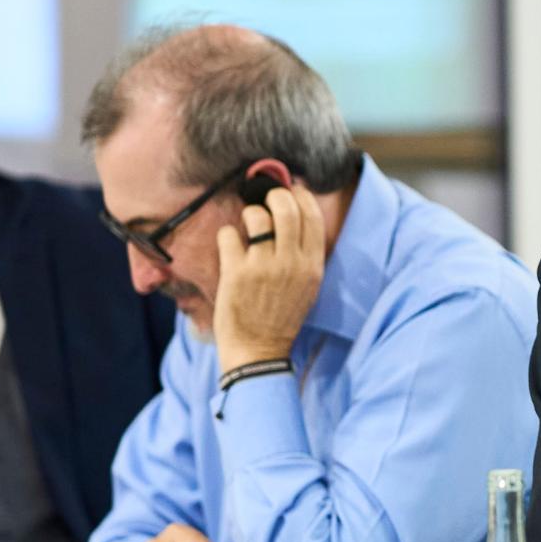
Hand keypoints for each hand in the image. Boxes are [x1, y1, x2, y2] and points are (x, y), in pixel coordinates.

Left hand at [214, 186, 325, 372]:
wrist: (259, 350)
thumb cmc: (282, 317)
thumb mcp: (307, 287)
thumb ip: (305, 254)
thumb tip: (298, 215)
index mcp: (311, 266)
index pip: (312, 217)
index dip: (300, 196)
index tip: (291, 192)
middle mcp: (290, 263)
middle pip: (285, 207)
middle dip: (273, 196)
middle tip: (265, 201)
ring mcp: (262, 266)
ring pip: (256, 216)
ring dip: (249, 214)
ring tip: (247, 227)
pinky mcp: (236, 272)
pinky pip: (229, 234)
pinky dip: (228, 236)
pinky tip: (231, 247)